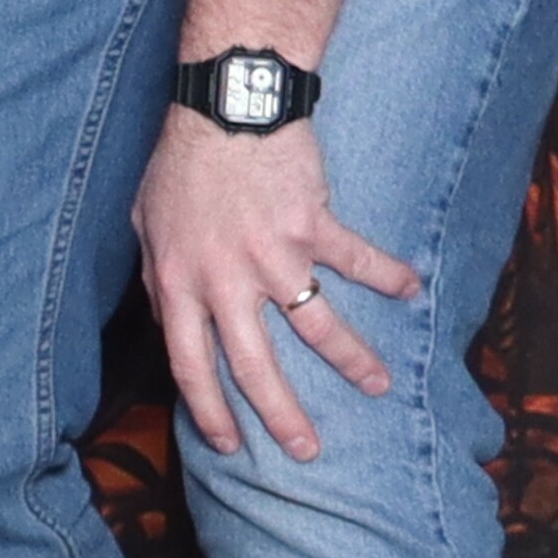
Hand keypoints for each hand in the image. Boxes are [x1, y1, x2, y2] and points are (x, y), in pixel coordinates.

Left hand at [132, 113, 418, 460]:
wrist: (223, 106)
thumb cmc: (180, 165)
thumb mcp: (145, 224)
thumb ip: (155, 277)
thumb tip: (167, 324)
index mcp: (179, 281)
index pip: (189, 364)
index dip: (209, 410)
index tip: (229, 443)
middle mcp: (226, 279)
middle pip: (255, 365)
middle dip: (283, 415)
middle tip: (307, 450)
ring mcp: (273, 255)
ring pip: (318, 327)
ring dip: (353, 362)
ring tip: (377, 386)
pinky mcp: (313, 227)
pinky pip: (358, 259)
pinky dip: (389, 274)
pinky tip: (412, 288)